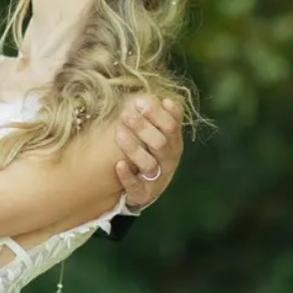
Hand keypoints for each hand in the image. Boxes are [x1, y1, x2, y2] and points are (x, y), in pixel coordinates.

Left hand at [114, 95, 183, 210]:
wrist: (145, 187)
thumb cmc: (151, 151)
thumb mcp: (159, 133)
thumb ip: (162, 116)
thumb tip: (164, 99)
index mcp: (173, 142)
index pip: (171, 125)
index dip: (156, 113)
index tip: (139, 101)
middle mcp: (168, 160)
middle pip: (161, 143)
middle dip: (143, 127)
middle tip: (126, 114)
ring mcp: (157, 178)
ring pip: (149, 164)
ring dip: (134, 147)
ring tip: (118, 133)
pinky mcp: (143, 193)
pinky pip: (136, 186)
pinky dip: (127, 176)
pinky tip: (119, 165)